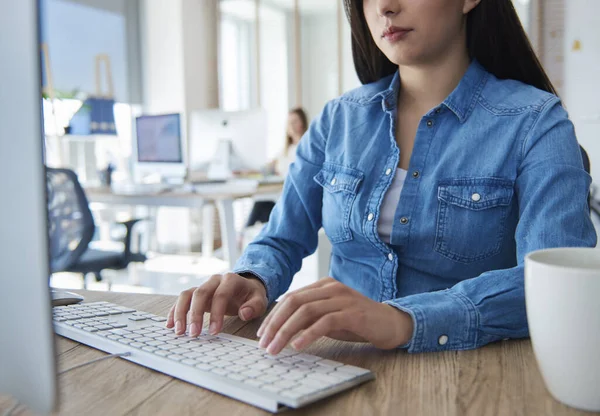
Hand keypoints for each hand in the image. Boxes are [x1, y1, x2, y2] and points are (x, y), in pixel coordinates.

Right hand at [166, 273, 267, 336]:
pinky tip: (170, 325)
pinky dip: (174, 311)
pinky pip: (182, 300)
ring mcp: (203, 286)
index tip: (214, 332)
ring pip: (186, 295)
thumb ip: (254, 307)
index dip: (216, 313)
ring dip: (180, 313)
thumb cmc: (252, 296)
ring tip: (179, 332)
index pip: (221, 295)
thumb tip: (244, 313)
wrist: (246, 287)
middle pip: (200, 294)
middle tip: (193, 334)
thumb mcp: (260, 300)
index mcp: (231, 280)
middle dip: (195, 315)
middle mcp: (214, 280)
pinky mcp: (196, 294)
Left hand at [256, 277, 413, 354]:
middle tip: (264, 344)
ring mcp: (342, 299)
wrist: (390, 323)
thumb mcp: (329, 317)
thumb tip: (281, 328)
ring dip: (286, 331)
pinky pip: (325, 322)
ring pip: (306, 311)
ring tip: (276, 348)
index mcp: (323, 286)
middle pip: (294, 302)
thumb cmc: (358, 321)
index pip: (291, 298)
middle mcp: (331, 288)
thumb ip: (309, 317)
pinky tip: (298, 346)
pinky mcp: (352, 313)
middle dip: (275, 324)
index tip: (263, 334)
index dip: (274, 316)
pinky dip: (308, 334)